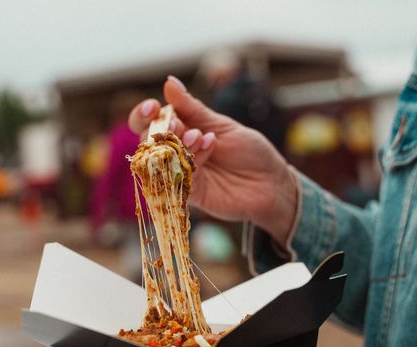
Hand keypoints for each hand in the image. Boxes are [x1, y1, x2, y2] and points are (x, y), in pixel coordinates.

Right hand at [128, 76, 297, 246]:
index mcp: (183, 131)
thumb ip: (194, 109)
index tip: (153, 107)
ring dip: (178, 143)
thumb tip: (169, 83)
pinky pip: (180, 176)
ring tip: (199, 135)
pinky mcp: (190, 193)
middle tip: (175, 125)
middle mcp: (177, 152)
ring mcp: (182, 173)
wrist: (272, 183)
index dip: (145, 114)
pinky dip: (193, 158)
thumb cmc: (250, 152)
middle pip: (149, 141)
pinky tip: (209, 145)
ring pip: (162, 159)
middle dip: (159, 130)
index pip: (152, 121)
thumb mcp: (222, 125)